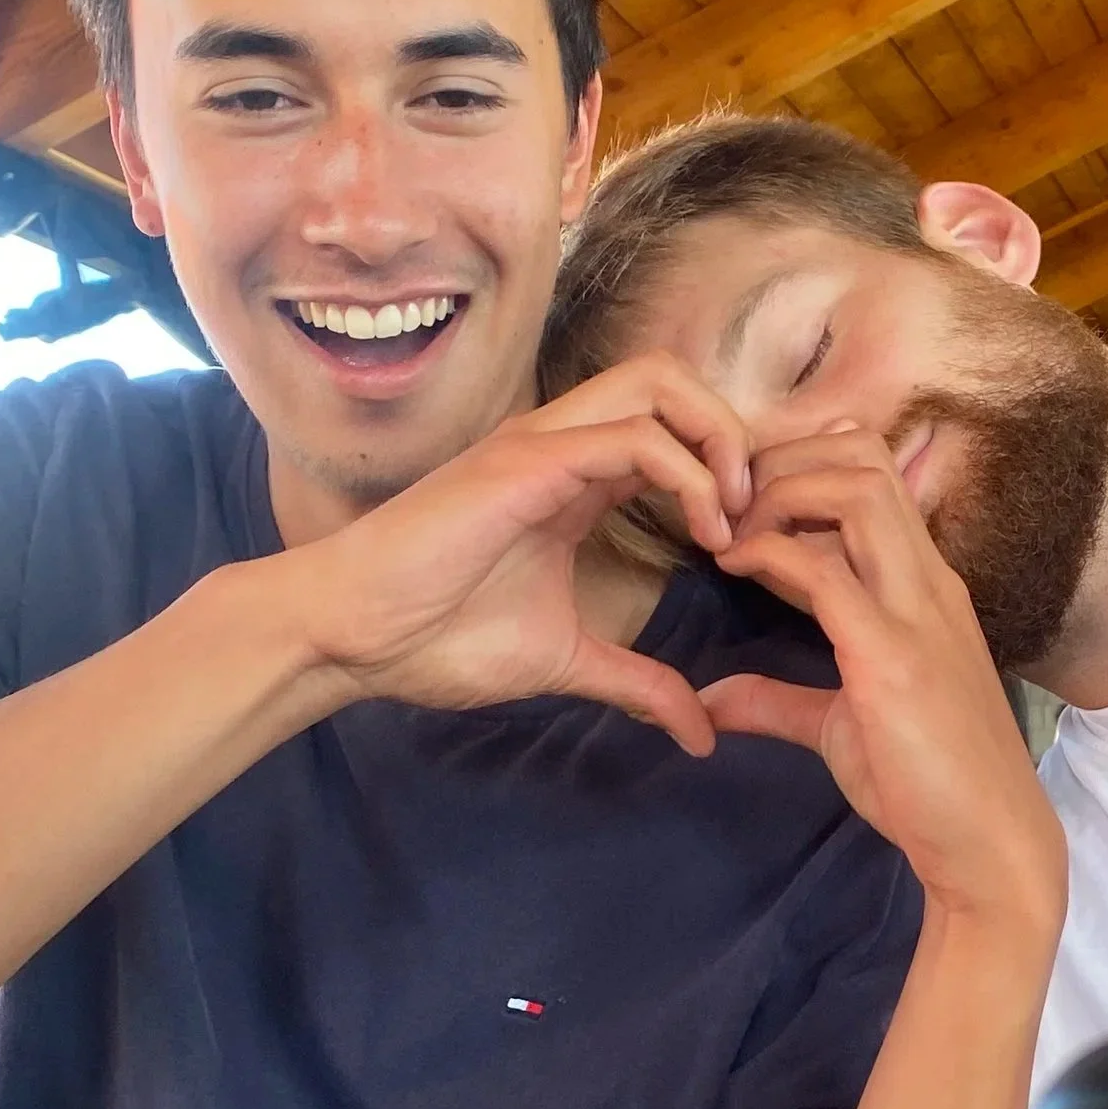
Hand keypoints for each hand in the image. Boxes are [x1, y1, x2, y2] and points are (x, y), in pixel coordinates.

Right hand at [280, 354, 753, 753]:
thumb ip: (635, 683)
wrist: (349, 637)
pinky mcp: (529, 461)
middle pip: (675, 377)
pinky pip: (633, 436)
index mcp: (577, 473)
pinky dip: (687, 473)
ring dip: (719, 440)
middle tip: (754, 514)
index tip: (759, 536)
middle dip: (735, 432)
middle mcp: (565, 440)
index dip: (729, 463)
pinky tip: (703, 531)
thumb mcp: (564, 660)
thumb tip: (698, 730)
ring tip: (733, 518)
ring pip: (660, 382)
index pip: (672, 424)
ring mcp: (546, 442)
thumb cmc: (433, 636)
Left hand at [708, 430, 1065, 928]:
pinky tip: (733, 564)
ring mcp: (916, 611)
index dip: (802, 464)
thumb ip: (776, 701)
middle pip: (865, 458)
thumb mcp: (838, 727)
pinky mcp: (893, 654)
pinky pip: (826, 570)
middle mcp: (927, 580)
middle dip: (785, 458)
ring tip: (732, 525)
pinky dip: (771, 550)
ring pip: (857, 489)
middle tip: (726, 498)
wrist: (988, 848)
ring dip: (781, 490)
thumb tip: (708, 702)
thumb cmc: (926, 787)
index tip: (742, 501)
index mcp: (923, 584)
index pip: (872, 474)